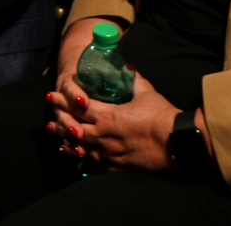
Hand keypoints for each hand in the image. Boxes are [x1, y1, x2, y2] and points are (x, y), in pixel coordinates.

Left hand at [50, 71, 178, 171]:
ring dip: (66, 142)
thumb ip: (132, 78)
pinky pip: (95, 164)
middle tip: (50, 120)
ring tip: (56, 138)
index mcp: (108, 117)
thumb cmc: (163, 116)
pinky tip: (75, 158)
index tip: (51, 96)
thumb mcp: (146, 92)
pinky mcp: (119, 166)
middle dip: (60, 123)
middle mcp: (104, 136)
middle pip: (73, 129)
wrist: (181, 144)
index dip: (62, 101)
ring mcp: (110, 153)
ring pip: (80, 148)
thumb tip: (126, 64)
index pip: (78, 107)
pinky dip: (82, 160)